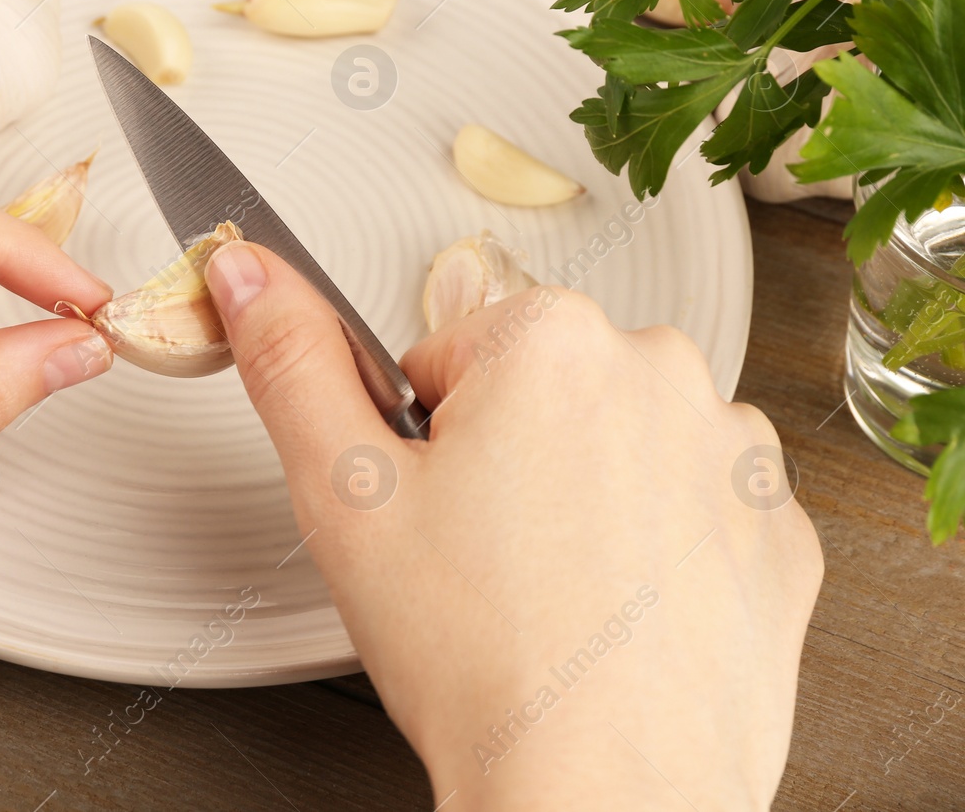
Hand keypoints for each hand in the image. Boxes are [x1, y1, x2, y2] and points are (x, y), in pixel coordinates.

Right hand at [205, 241, 822, 810]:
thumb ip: (288, 358)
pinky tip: (614, 614)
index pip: (442, 361)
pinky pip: (692, 512)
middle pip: (536, 394)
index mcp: (549, 339)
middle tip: (480, 562)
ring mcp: (735, 455)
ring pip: (617, 448)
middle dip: (501, 461)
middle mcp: (662, 371)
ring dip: (582, 501)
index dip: (417, 446)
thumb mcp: (344, 491)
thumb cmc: (483, 658)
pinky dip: (654, 553)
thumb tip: (248, 270)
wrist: (602, 794)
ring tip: (547, 596)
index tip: (432, 515)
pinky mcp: (780, 535)